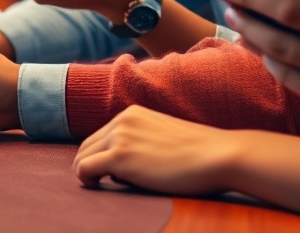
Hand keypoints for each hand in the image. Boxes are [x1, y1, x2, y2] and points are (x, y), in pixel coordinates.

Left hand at [74, 105, 241, 194]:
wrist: (217, 155)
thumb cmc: (201, 153)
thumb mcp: (166, 136)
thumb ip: (145, 141)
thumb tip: (129, 163)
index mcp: (133, 113)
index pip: (101, 135)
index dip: (101, 155)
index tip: (110, 172)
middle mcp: (122, 120)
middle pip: (87, 145)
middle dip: (90, 164)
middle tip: (101, 182)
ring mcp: (120, 136)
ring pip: (82, 157)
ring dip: (87, 173)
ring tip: (100, 185)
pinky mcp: (120, 156)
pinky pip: (84, 169)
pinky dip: (86, 180)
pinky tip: (97, 186)